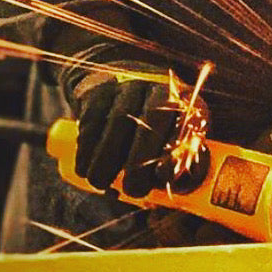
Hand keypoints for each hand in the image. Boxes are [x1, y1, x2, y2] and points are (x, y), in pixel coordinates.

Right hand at [62, 63, 207, 197]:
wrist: (117, 81)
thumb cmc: (150, 125)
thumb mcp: (170, 135)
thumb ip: (175, 161)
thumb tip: (172, 189)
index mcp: (183, 100)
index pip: (186, 120)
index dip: (176, 149)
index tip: (162, 176)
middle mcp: (158, 86)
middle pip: (153, 118)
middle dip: (140, 160)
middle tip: (132, 189)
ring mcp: (128, 84)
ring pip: (118, 121)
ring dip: (107, 159)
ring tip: (102, 182)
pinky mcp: (98, 90)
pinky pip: (91, 120)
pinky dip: (86, 150)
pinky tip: (86, 168)